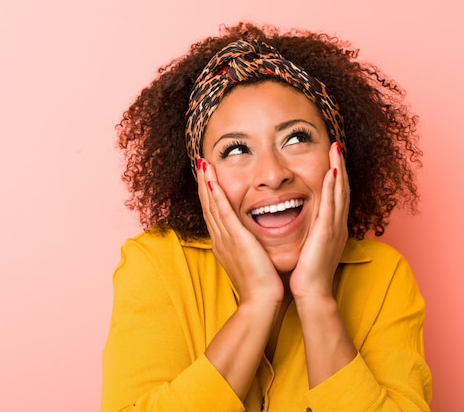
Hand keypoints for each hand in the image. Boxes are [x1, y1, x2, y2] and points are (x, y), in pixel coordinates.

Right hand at [197, 159, 283, 304]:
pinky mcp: (235, 240)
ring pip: (212, 206)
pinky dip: (216, 197)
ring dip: (207, 184)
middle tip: (202, 163)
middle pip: (208, 205)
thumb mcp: (251, 259)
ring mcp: (225, 239)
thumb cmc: (261, 283)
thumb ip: (249, 245)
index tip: (209, 176)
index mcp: (224, 243)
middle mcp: (220, 239)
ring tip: (204, 164)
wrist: (261, 300)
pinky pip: (223, 214)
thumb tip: (252, 237)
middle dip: (204, 183)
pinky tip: (212, 182)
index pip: (214, 212)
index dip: (209, 193)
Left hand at [290, 142, 348, 300]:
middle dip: (340, 166)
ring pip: (339, 192)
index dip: (337, 176)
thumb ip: (310, 234)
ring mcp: (334, 227)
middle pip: (342, 189)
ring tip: (337, 149)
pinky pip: (331, 204)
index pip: (336, 196)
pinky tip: (331, 171)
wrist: (312, 293)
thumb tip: (302, 225)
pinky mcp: (327, 232)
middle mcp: (337, 224)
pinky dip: (333, 187)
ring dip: (339, 169)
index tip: (333, 158)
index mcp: (333, 228)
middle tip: (338, 145)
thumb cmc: (308, 274)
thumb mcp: (311, 248)